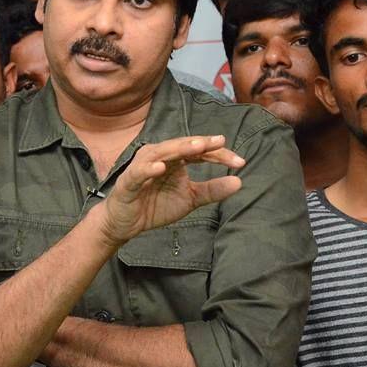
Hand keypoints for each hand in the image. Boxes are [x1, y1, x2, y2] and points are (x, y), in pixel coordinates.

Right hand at [97, 135, 243, 246]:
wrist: (126, 224)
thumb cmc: (155, 205)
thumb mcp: (190, 199)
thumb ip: (212, 190)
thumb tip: (239, 182)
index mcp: (175, 159)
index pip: (200, 152)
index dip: (219, 155)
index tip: (240, 162)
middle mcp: (159, 156)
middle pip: (183, 146)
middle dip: (202, 144)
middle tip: (220, 142)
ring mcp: (143, 166)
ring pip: (162, 152)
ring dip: (180, 148)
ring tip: (198, 147)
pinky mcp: (129, 180)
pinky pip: (140, 172)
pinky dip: (149, 168)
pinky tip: (161, 167)